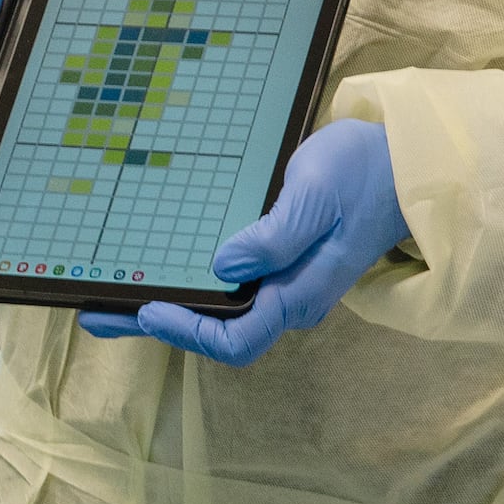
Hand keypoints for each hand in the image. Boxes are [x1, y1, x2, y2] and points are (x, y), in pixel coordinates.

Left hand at [78, 117, 410, 366]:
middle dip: (155, 323)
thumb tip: (224, 267)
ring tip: (110, 295)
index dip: (186, 331)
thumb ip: (276, 235)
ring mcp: (286, 286)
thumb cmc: (362, 174)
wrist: (405, 164)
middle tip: (97, 309)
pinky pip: (229, 289)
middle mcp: (289, 300)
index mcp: (299, 294)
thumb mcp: (316, 196)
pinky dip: (190, 284)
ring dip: (167, 306)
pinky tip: (162, 270)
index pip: (234, 339)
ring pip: (218, 313)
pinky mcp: (281, 267)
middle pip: (216, 333)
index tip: (146, 306)